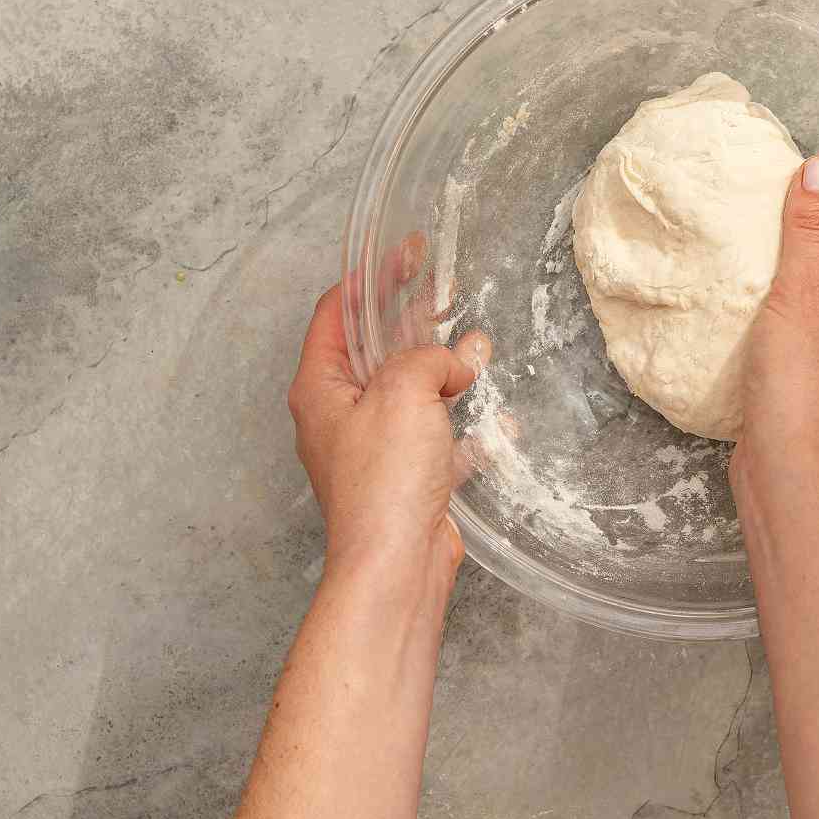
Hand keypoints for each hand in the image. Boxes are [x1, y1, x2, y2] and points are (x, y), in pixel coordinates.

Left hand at [286, 266, 490, 579]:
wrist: (396, 566)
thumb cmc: (384, 483)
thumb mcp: (404, 392)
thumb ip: (429, 358)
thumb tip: (455, 360)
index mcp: (320, 388)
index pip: (338, 312)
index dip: (372, 276)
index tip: (407, 251)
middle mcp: (340, 417)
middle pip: (376, 349)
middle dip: (413, 319)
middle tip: (445, 287)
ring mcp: (373, 450)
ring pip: (411, 393)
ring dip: (445, 370)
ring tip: (479, 345)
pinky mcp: (405, 480)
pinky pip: (437, 440)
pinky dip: (464, 427)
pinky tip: (498, 419)